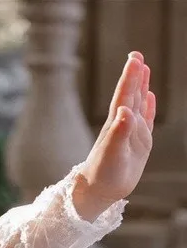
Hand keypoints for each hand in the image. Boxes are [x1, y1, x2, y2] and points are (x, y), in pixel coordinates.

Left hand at [74, 51, 155, 220]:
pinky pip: (145, 120)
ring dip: (141, 86)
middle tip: (136, 55)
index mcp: (117, 125)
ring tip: (144, 68)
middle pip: (130, 95)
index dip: (130, 77)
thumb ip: (119, 132)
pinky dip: (148, 107)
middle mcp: (124, 125)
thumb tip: (126, 109)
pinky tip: (149, 97)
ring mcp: (132, 133)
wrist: (98, 192)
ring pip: (138, 104)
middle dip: (134, 75)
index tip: (134, 58)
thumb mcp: (112, 153)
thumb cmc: (103, 175)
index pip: (124, 96)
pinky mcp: (138, 143)